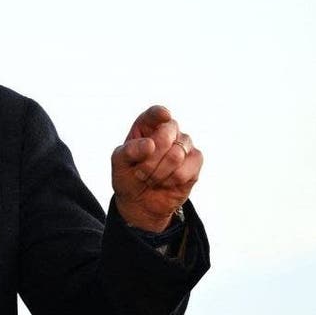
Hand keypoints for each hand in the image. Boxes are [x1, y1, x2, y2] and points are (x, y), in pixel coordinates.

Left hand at [111, 105, 201, 231]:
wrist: (140, 201)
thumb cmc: (128, 176)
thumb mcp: (119, 163)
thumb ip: (129, 151)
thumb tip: (150, 144)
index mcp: (147, 125)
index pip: (156, 113)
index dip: (160, 114)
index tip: (163, 116)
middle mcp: (169, 130)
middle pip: (166, 134)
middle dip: (149, 159)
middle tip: (140, 172)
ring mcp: (184, 144)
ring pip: (175, 155)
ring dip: (158, 173)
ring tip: (150, 178)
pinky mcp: (196, 161)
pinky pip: (185, 170)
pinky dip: (170, 181)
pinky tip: (165, 182)